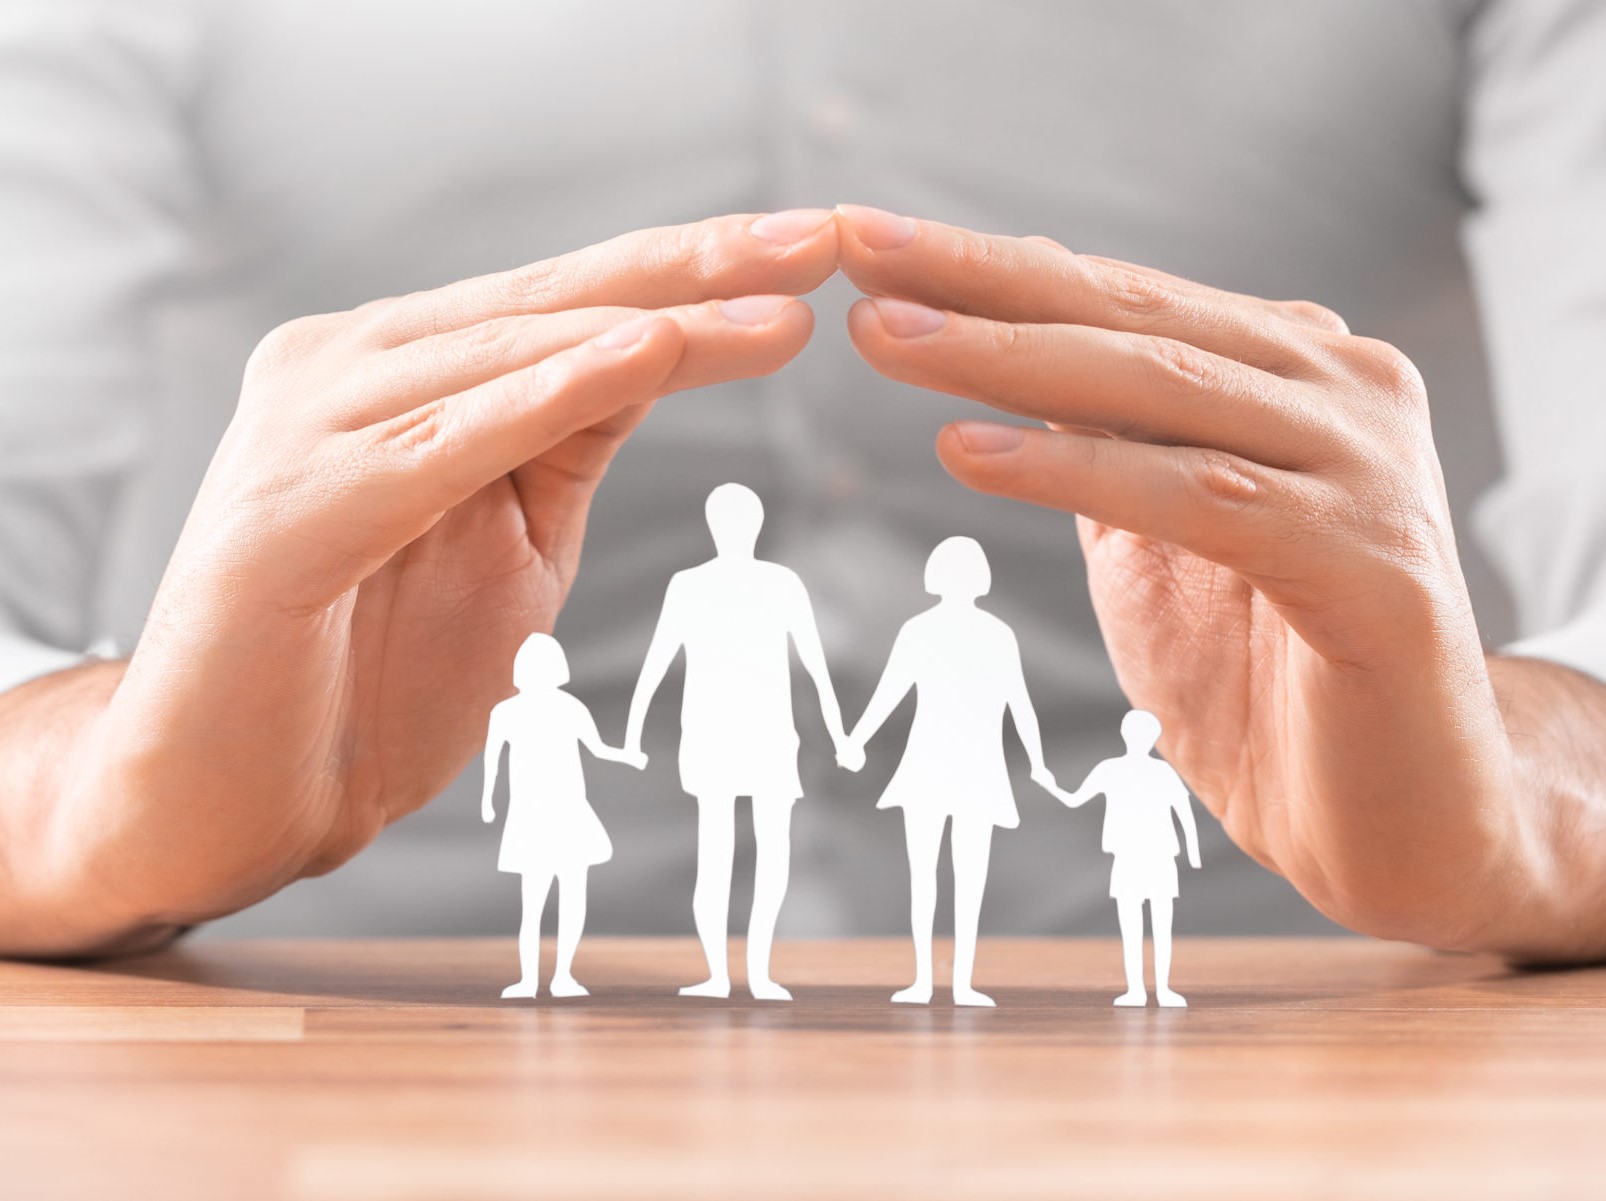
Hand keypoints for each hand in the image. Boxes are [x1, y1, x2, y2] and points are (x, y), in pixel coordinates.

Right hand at [52, 211, 836, 940]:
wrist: (233, 793)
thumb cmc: (372, 672)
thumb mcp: (511, 536)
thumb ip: (566, 440)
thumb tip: (662, 347)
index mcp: (402, 368)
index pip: (572, 299)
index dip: (699, 269)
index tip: (815, 250)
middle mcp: (346, 366)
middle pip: (552, 300)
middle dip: (699, 268)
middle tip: (822, 241)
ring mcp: (308, 426)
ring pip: (508, 352)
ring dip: (652, 321)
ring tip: (770, 296)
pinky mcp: (290, 509)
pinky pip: (442, 441)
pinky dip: (545, 395)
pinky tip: (641, 355)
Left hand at [836, 204, 1522, 953]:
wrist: (1396, 814)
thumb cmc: (1266, 673)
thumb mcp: (1158, 536)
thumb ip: (1105, 445)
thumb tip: (1001, 359)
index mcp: (1294, 374)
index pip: (1122, 300)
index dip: (991, 270)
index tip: (872, 243)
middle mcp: (1342, 394)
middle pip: (1133, 320)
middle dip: (983, 286)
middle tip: (862, 252)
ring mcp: (1366, 471)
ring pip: (1158, 391)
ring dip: (1005, 359)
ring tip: (887, 337)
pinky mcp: (1369, 565)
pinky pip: (1192, 498)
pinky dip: (1072, 471)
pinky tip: (967, 449)